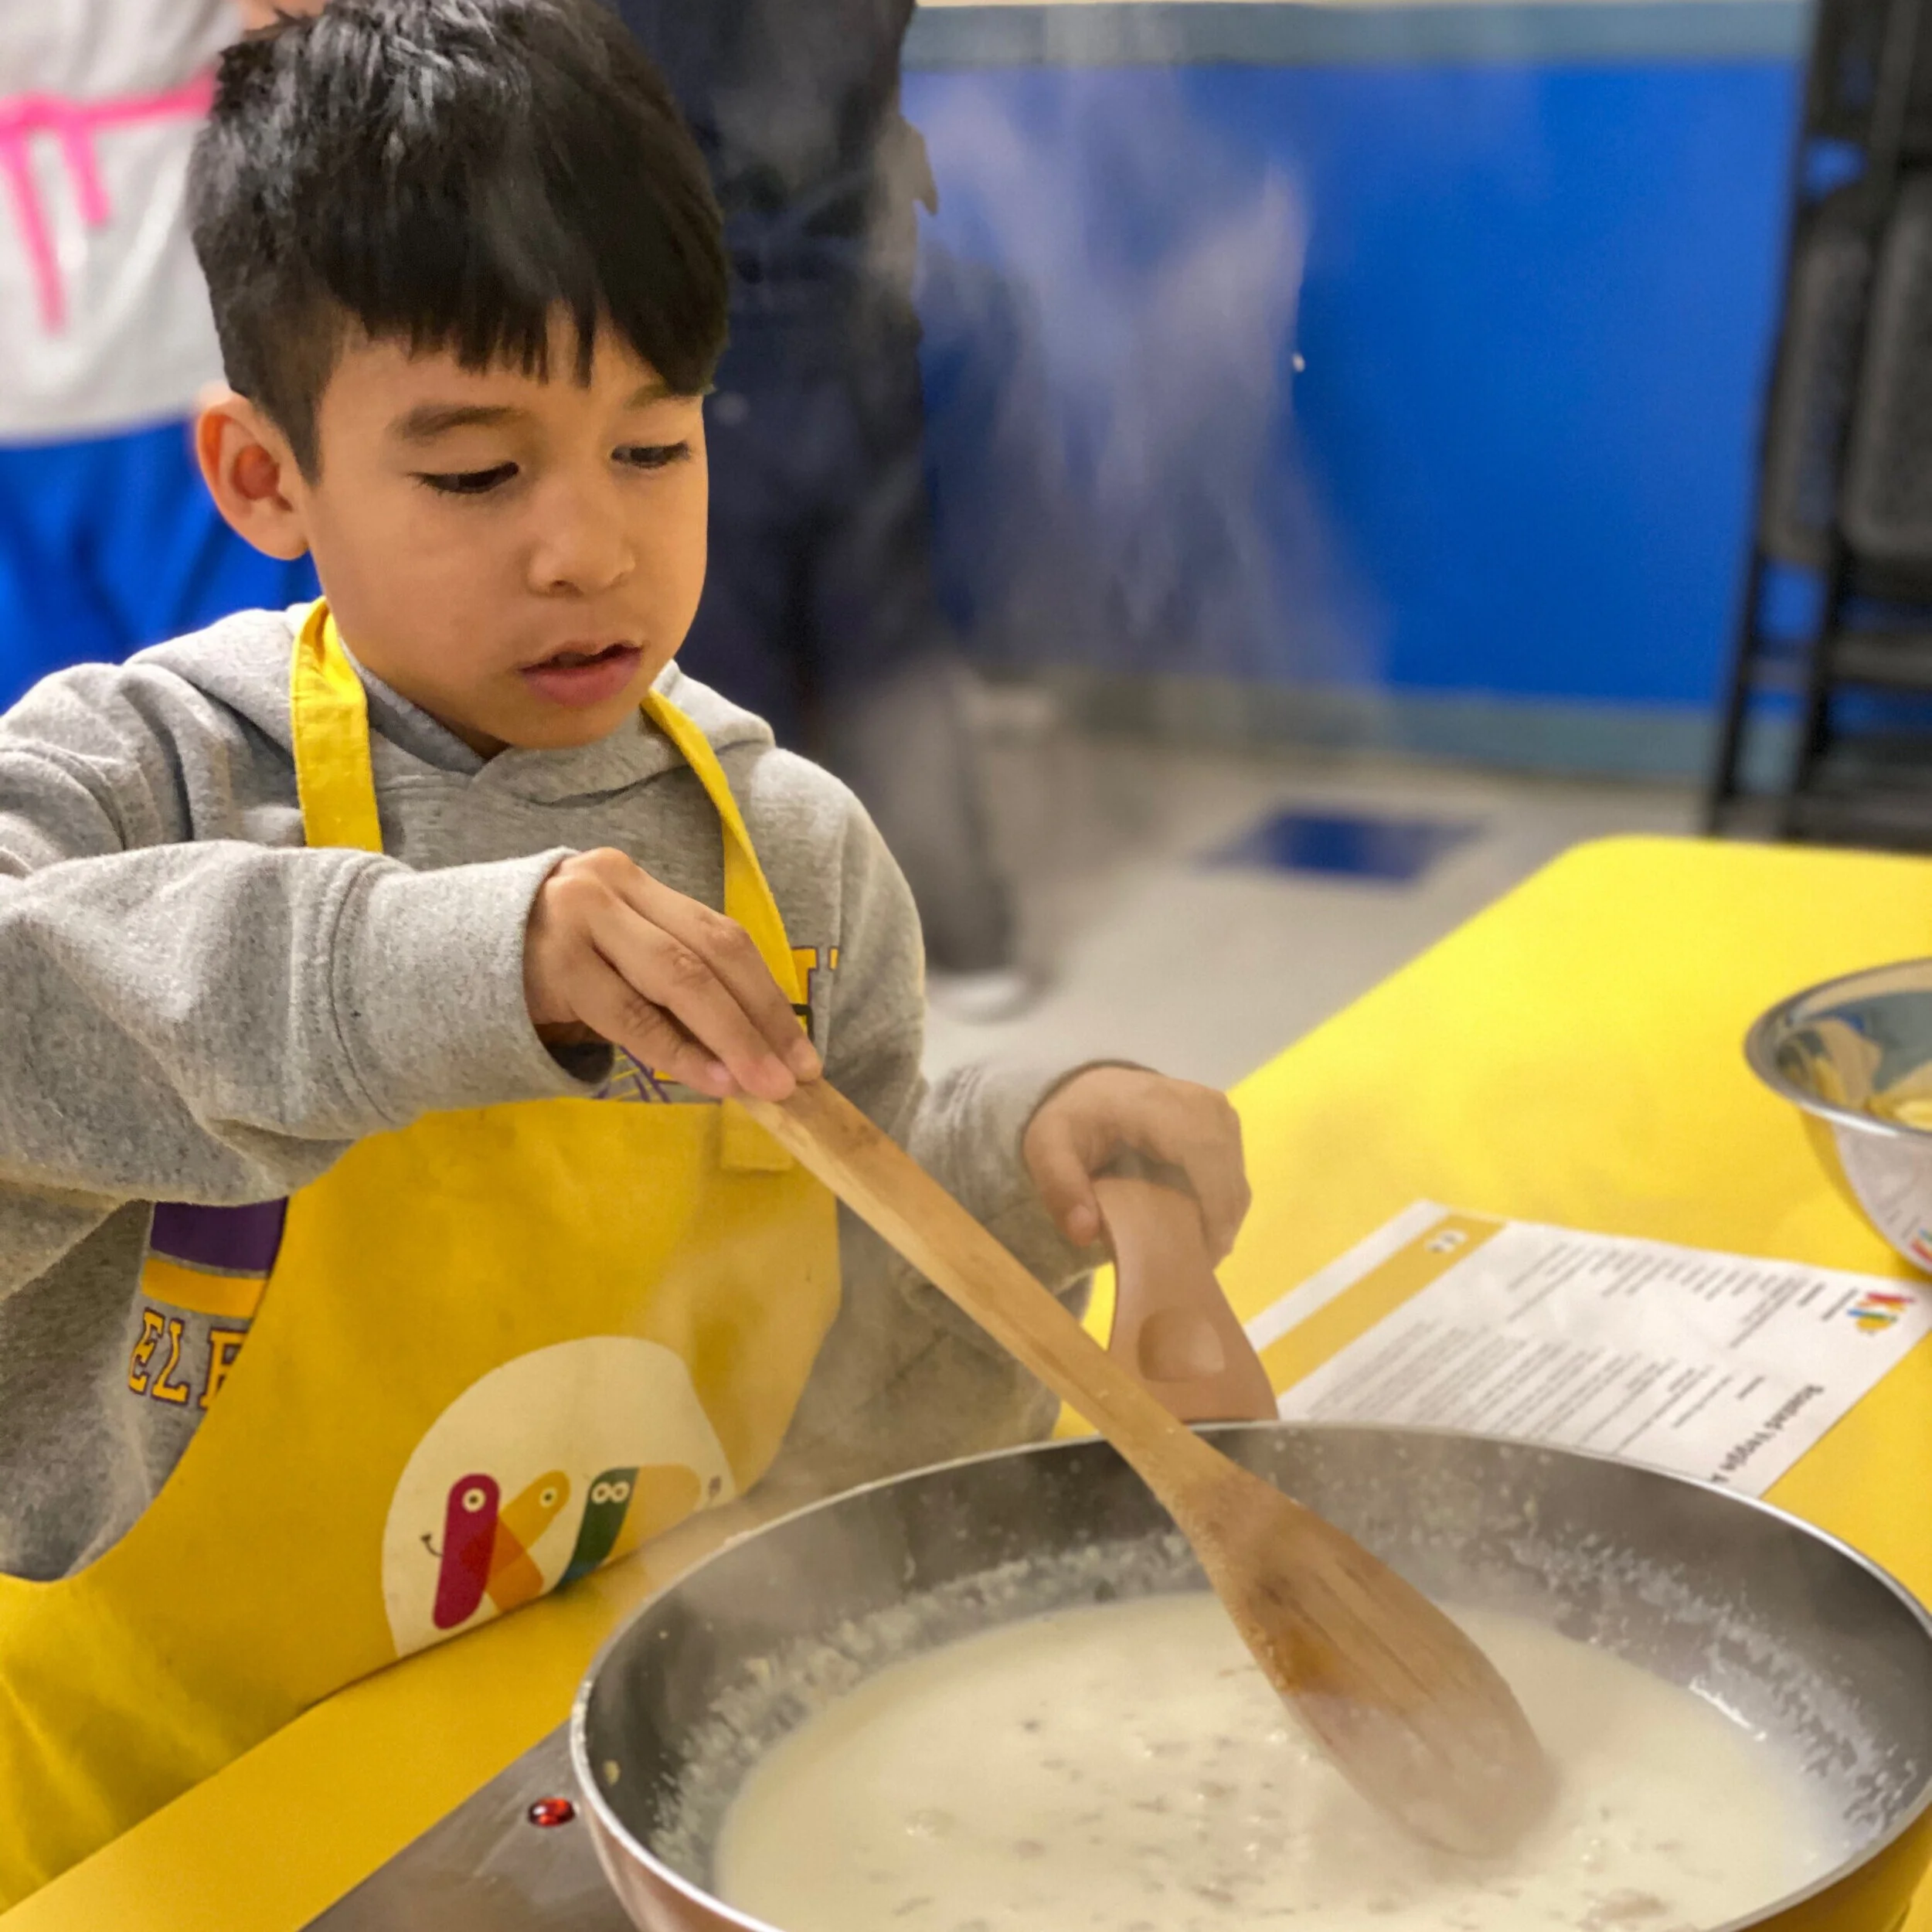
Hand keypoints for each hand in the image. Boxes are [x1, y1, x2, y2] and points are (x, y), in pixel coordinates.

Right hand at [523, 849, 819, 1101]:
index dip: (769, 997)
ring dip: (729, 1038)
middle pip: (711, 955)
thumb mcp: (609, 951)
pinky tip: (708, 1078)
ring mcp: (581, 921)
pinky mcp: (556, 964)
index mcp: (636, 881)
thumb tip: (752, 1045)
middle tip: (794, 1077)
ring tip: (761, 1085)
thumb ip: (669, 976)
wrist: (441, 955)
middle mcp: (612, 887)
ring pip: (679, 981)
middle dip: (761, 1021)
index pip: (722, 937)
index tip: (803, 1051)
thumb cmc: (543, 962)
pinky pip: (631, 1015)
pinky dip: (675, 1049)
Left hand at [1022, 1066, 1250, 1260]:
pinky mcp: (1225, 1122)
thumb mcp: (1047, 1149)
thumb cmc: (1074, 1122)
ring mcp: (1216, 1110)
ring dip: (1224, 1217)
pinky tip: (1200, 1228)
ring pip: (1236, 1176)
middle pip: (1227, 1171)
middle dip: (1221, 1223)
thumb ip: (1060, 1188)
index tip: (1204, 1253)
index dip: (1212, 1206)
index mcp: (1155, 1104)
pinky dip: (1223, 1204)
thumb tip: (1085, 1232)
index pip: (1203, 1152)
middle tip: (1197, 1265)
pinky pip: (1235, 1171)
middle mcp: (1197, 1101)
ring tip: (1196, 1252)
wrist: (1093, 1091)